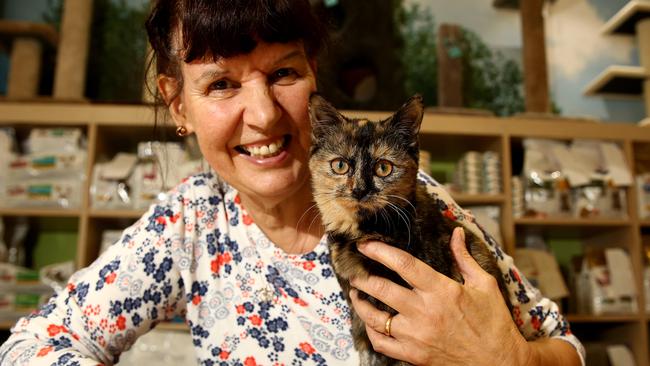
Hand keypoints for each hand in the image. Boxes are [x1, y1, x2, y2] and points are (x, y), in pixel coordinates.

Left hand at [349, 227, 532, 365]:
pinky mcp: (413, 355)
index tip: (365, 246)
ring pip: (374, 317)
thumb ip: (464, 257)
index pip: (403, 264)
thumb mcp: (484, 285)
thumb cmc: (494, 323)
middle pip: (381, 288)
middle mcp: (425, 312)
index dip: (380, 252)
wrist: (501, 363)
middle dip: (362, 276)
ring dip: (360, 302)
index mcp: (442, 291)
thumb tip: (457, 232)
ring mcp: (416, 336)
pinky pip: (381, 343)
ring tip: (356, 293)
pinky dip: (371, 330)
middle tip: (355, 270)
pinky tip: (370, 321)